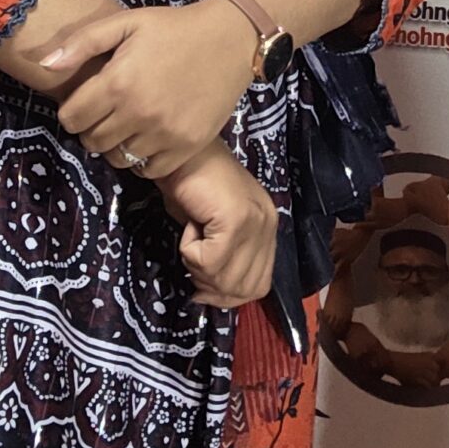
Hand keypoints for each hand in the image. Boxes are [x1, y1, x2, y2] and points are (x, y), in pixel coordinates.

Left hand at [46, 0, 257, 175]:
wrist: (230, 38)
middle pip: (92, 142)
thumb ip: (82, 44)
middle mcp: (139, 113)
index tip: (85, 103)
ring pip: (119, 158)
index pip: (71, 119)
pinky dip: (143, 160)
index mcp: (118, 82)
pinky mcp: (188, 146)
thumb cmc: (173, 28)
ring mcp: (165, 133)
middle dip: (92, 129)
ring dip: (116, 145)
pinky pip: (149, 170)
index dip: (72, 112)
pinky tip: (149, 137)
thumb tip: (45, 66)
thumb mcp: (126, 23)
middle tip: (106, 113)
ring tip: (128, 124)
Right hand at [156, 144, 276, 306]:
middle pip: (244, 288)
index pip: (259, 285)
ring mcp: (256, 221)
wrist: (179, 150)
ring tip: (191, 235)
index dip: (228, 297)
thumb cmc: (190, 185)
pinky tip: (190, 223)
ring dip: (197, 266)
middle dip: (210, 286)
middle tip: (191, 260)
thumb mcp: (212, 231)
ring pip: (225, 278)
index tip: (201, 290)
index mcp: (268, 229)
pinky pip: (208, 261)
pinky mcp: (236, 219)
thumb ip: (222, 261)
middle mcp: (268, 225)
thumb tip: (207, 296)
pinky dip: (189, 250)